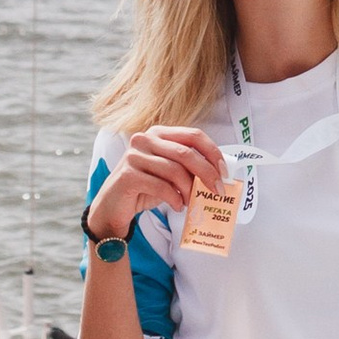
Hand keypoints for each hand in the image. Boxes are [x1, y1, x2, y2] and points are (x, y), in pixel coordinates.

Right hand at [89, 124, 228, 235]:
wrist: (114, 206)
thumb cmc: (146, 187)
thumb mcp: (170, 173)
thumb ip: (189, 167)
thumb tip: (219, 174)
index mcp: (159, 133)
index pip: (194, 135)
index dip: (213, 152)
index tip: (224, 172)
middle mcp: (145, 139)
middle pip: (186, 153)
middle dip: (207, 173)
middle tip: (218, 190)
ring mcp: (134, 156)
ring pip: (174, 170)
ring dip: (189, 190)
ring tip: (191, 202)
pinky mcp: (127, 175)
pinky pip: (160, 186)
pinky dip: (174, 198)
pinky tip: (177, 206)